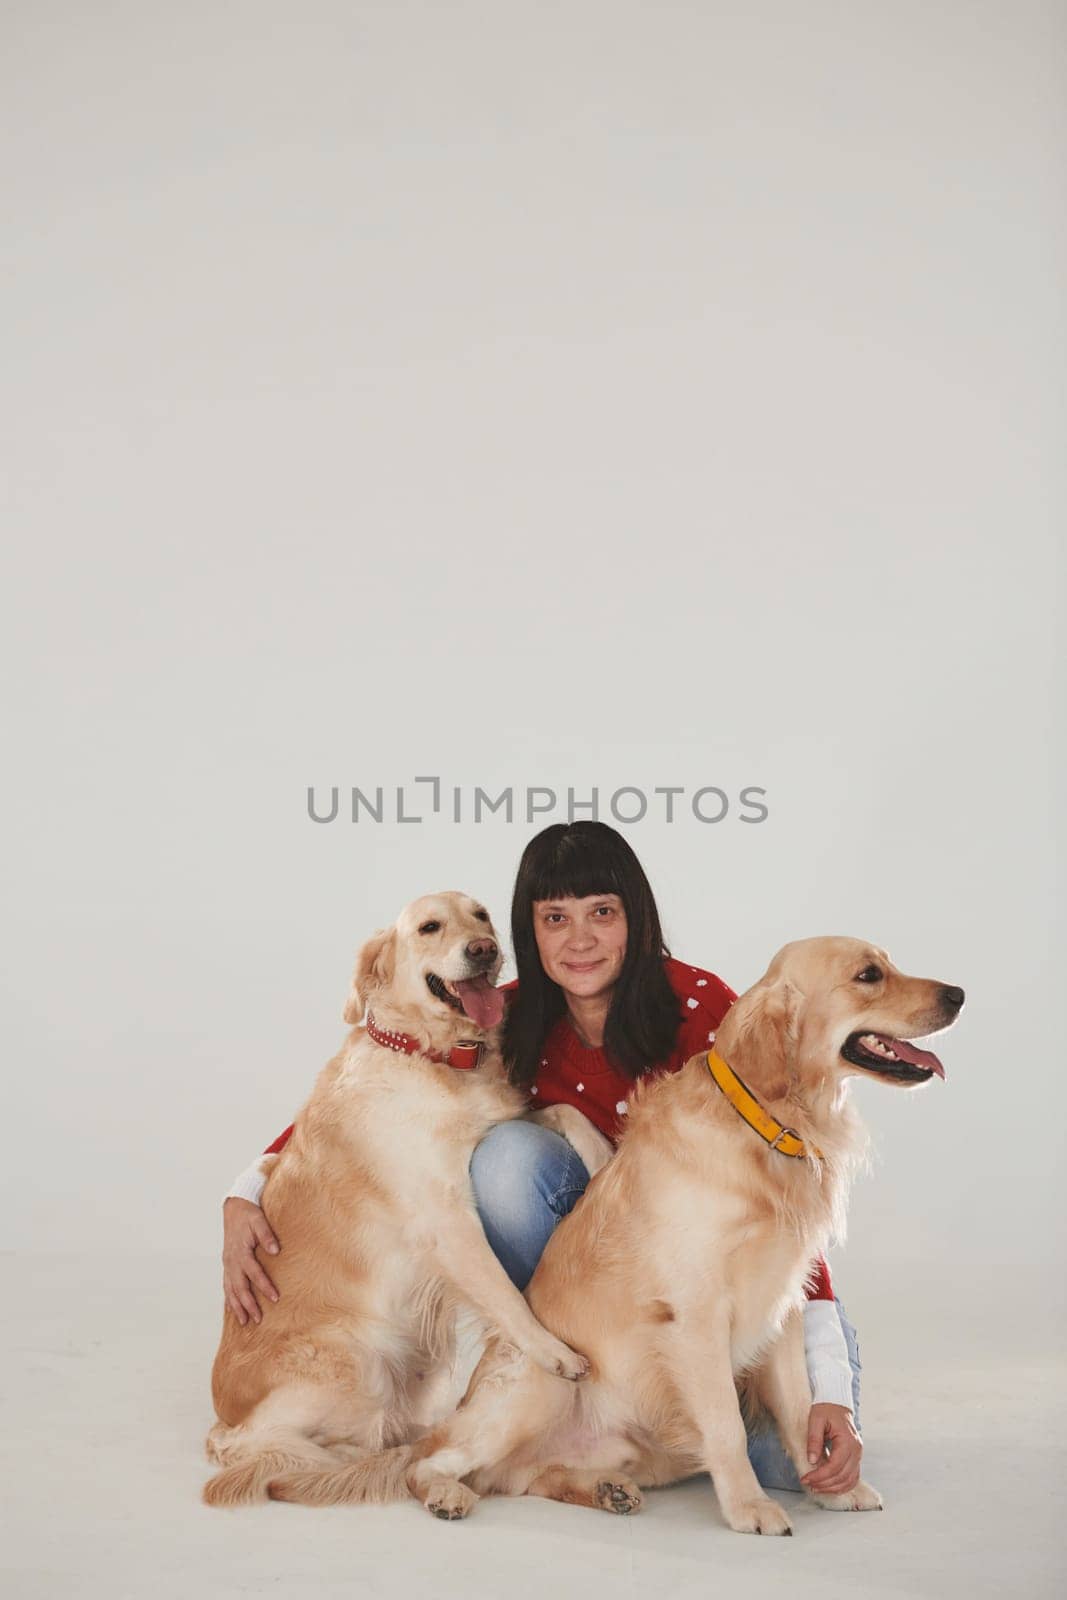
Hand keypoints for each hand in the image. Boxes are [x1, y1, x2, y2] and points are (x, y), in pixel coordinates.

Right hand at [222, 1197, 279, 1324]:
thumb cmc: (249, 1215)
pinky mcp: (227, 1264)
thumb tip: (276, 1250)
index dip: (264, 1285)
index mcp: (241, 1251)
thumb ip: (267, 1235)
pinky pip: (226, 1285)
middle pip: (239, 1287)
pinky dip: (229, 1298)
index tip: (275, 1297)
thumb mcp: (259, 1220)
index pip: (254, 1273)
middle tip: (258, 1319)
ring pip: (230, 1289)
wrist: (234, 1208)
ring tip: (245, 1321)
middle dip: (248, 1304)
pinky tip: (234, 1308)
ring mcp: (227, 1264)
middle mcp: (232, 1261)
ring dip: (237, 1306)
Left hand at [800, 1402, 861, 1494]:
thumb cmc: (826, 1409)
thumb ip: (814, 1440)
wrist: (836, 1403)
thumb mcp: (816, 1420)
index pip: (835, 1466)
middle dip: (824, 1484)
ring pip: (849, 1480)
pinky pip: (852, 1477)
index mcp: (848, 1441)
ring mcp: (858, 1455)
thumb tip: (812, 1460)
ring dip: (833, 1488)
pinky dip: (842, 1485)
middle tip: (808, 1483)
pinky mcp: (855, 1458)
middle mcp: (856, 1450)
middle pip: (842, 1476)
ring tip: (816, 1487)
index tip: (806, 1478)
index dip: (820, 1476)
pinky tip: (829, 1486)